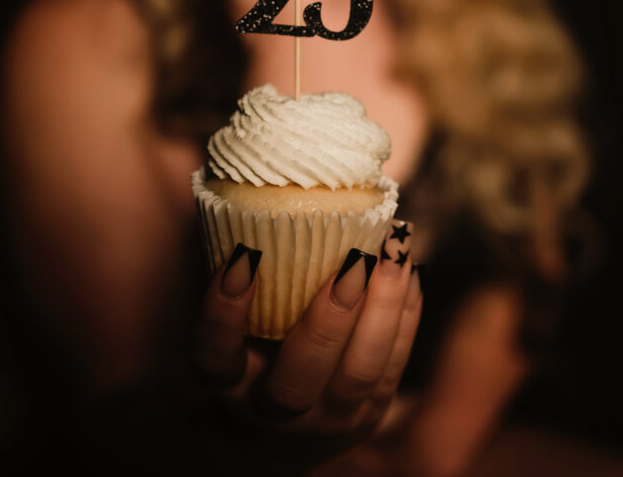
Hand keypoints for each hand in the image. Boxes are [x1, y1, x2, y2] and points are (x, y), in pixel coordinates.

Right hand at [192, 220, 422, 471]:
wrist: (285, 434)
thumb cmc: (255, 352)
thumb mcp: (235, 329)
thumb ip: (243, 278)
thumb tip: (256, 187)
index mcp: (227, 383)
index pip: (214, 352)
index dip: (224, 309)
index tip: (245, 253)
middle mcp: (272, 408)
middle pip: (299, 377)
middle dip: (330, 318)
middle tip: (354, 260)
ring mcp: (326, 417)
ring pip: (360, 374)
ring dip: (383, 309)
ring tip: (396, 252)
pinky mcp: (369, 413)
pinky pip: (393, 365)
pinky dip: (405, 315)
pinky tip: (408, 269)